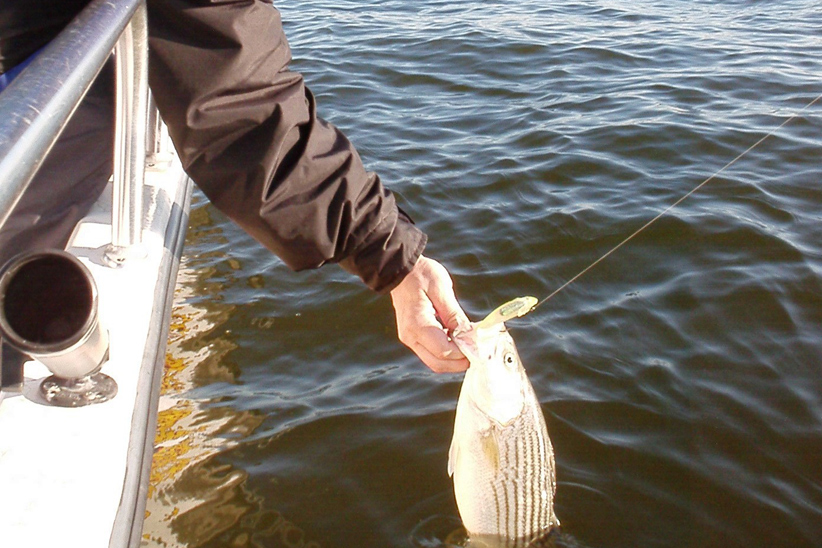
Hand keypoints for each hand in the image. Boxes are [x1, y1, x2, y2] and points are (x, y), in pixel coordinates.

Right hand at [390, 255, 469, 372]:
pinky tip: (457, 340)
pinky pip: (430, 352)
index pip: (444, 352)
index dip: (463, 354)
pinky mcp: (412, 337)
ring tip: (469, 346)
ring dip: (453, 359)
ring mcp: (409, 338)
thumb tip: (469, 335)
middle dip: (459, 363)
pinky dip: (446, 352)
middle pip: (438, 364)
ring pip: (434, 361)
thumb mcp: (442, 289)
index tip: (480, 347)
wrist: (400, 269)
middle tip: (478, 352)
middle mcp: (410, 337)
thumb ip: (454, 315)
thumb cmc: (421, 275)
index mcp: (417, 325)